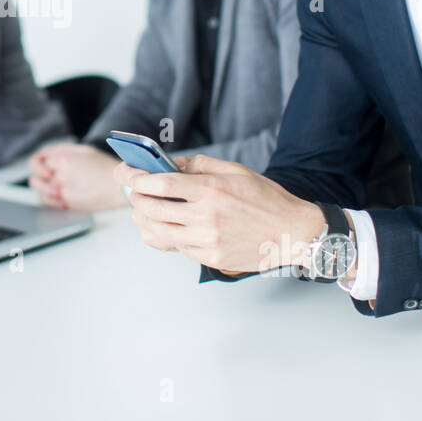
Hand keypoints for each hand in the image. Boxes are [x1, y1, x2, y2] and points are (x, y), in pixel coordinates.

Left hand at [33, 143, 127, 211]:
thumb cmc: (104, 167)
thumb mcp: (83, 150)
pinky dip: (52, 200)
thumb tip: (46, 157)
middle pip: (36, 179)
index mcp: (63, 159)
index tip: (46, 168)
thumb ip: (61, 151)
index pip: (37, 162)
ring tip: (55, 187)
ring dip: (44, 190)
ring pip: (41, 193)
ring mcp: (64, 192)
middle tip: (47, 178)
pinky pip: (51, 204)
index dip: (41, 165)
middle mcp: (61, 176)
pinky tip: (61, 196)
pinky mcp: (69, 204)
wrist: (119, 186)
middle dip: (39, 178)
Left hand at [116, 154, 322, 273]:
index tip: (128, 175)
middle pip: (153, 209)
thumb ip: (201, 165)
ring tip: (143, 211)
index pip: (161, 184)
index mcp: (211, 190)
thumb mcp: (236, 171)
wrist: (292, 233)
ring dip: (144, 221)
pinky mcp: (210, 257)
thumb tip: (172, 163)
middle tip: (134, 193)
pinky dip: (166, 236)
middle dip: (136, 200)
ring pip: (159, 232)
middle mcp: (206, 216)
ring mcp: (207, 240)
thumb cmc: (266, 199)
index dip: (138, 179)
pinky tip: (167, 227)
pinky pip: (177, 247)